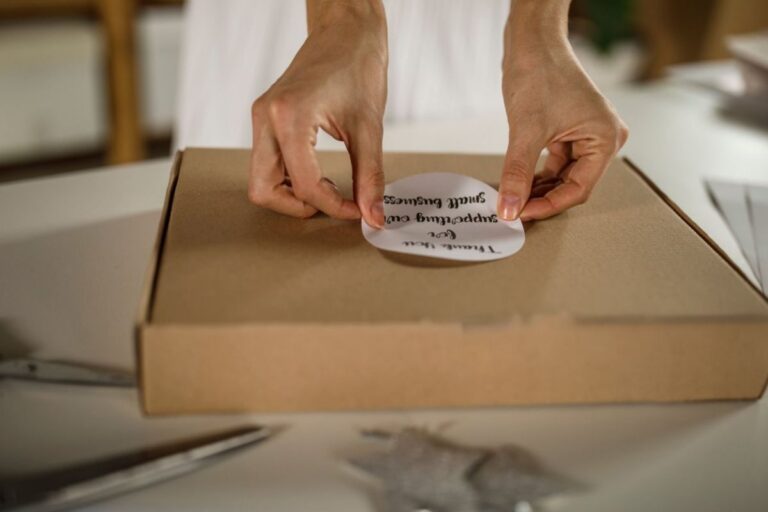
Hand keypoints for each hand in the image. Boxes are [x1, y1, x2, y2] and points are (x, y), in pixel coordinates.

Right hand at [248, 2, 387, 227]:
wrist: (345, 31)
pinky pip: (265, 164)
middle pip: (263, 189)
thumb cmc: (358, 66)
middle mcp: (266, 118)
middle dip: (299, 207)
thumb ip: (370, 176)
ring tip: (327, 190)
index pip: (304, 183)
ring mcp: (261, 118)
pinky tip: (317, 176)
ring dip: (291, 195)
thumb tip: (373, 216)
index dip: (332, 206)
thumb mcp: (369, 127)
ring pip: (260, 180)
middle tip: (333, 204)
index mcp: (290, 116)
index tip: (356, 211)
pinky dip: (288, 179)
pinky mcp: (265, 119)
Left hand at [498, 3, 627, 220]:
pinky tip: (518, 183)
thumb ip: (517, 174)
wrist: (532, 40)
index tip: (520, 215)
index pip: (579, 188)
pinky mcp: (570, 130)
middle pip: (573, 184)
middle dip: (543, 198)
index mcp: (605, 139)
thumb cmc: (539, 73)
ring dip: (538, 188)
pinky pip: (555, 162)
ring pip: (562, 175)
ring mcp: (587, 134)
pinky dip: (537, 174)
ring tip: (512, 199)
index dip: (549, 205)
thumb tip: (509, 209)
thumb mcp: (525, 131)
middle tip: (513, 211)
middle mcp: (603, 139)